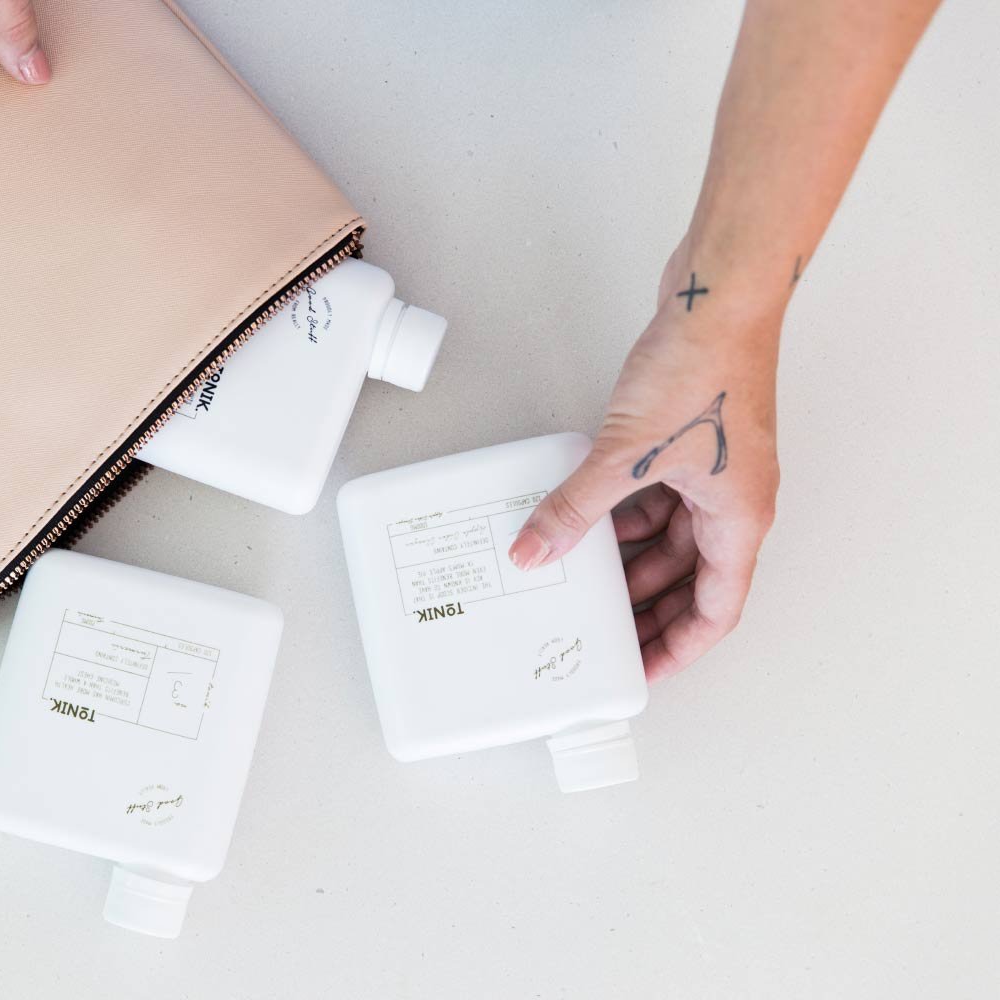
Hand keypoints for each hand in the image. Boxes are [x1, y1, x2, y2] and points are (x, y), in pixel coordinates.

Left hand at [508, 246, 781, 681]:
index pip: (715, 609)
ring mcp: (713, 470)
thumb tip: (537, 547)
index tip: (645, 670)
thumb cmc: (705, 367)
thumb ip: (577, 508)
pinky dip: (624, 515)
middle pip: (691, 579)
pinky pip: (655, 497)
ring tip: (584, 582)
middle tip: (606, 635)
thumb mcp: (628, 455)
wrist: (717, 295)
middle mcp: (734, 501)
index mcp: (740, 519)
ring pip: (670, 538)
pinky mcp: (690, 440)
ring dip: (631, 561)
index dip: (679, 647)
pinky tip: (587, 520)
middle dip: (649, 610)